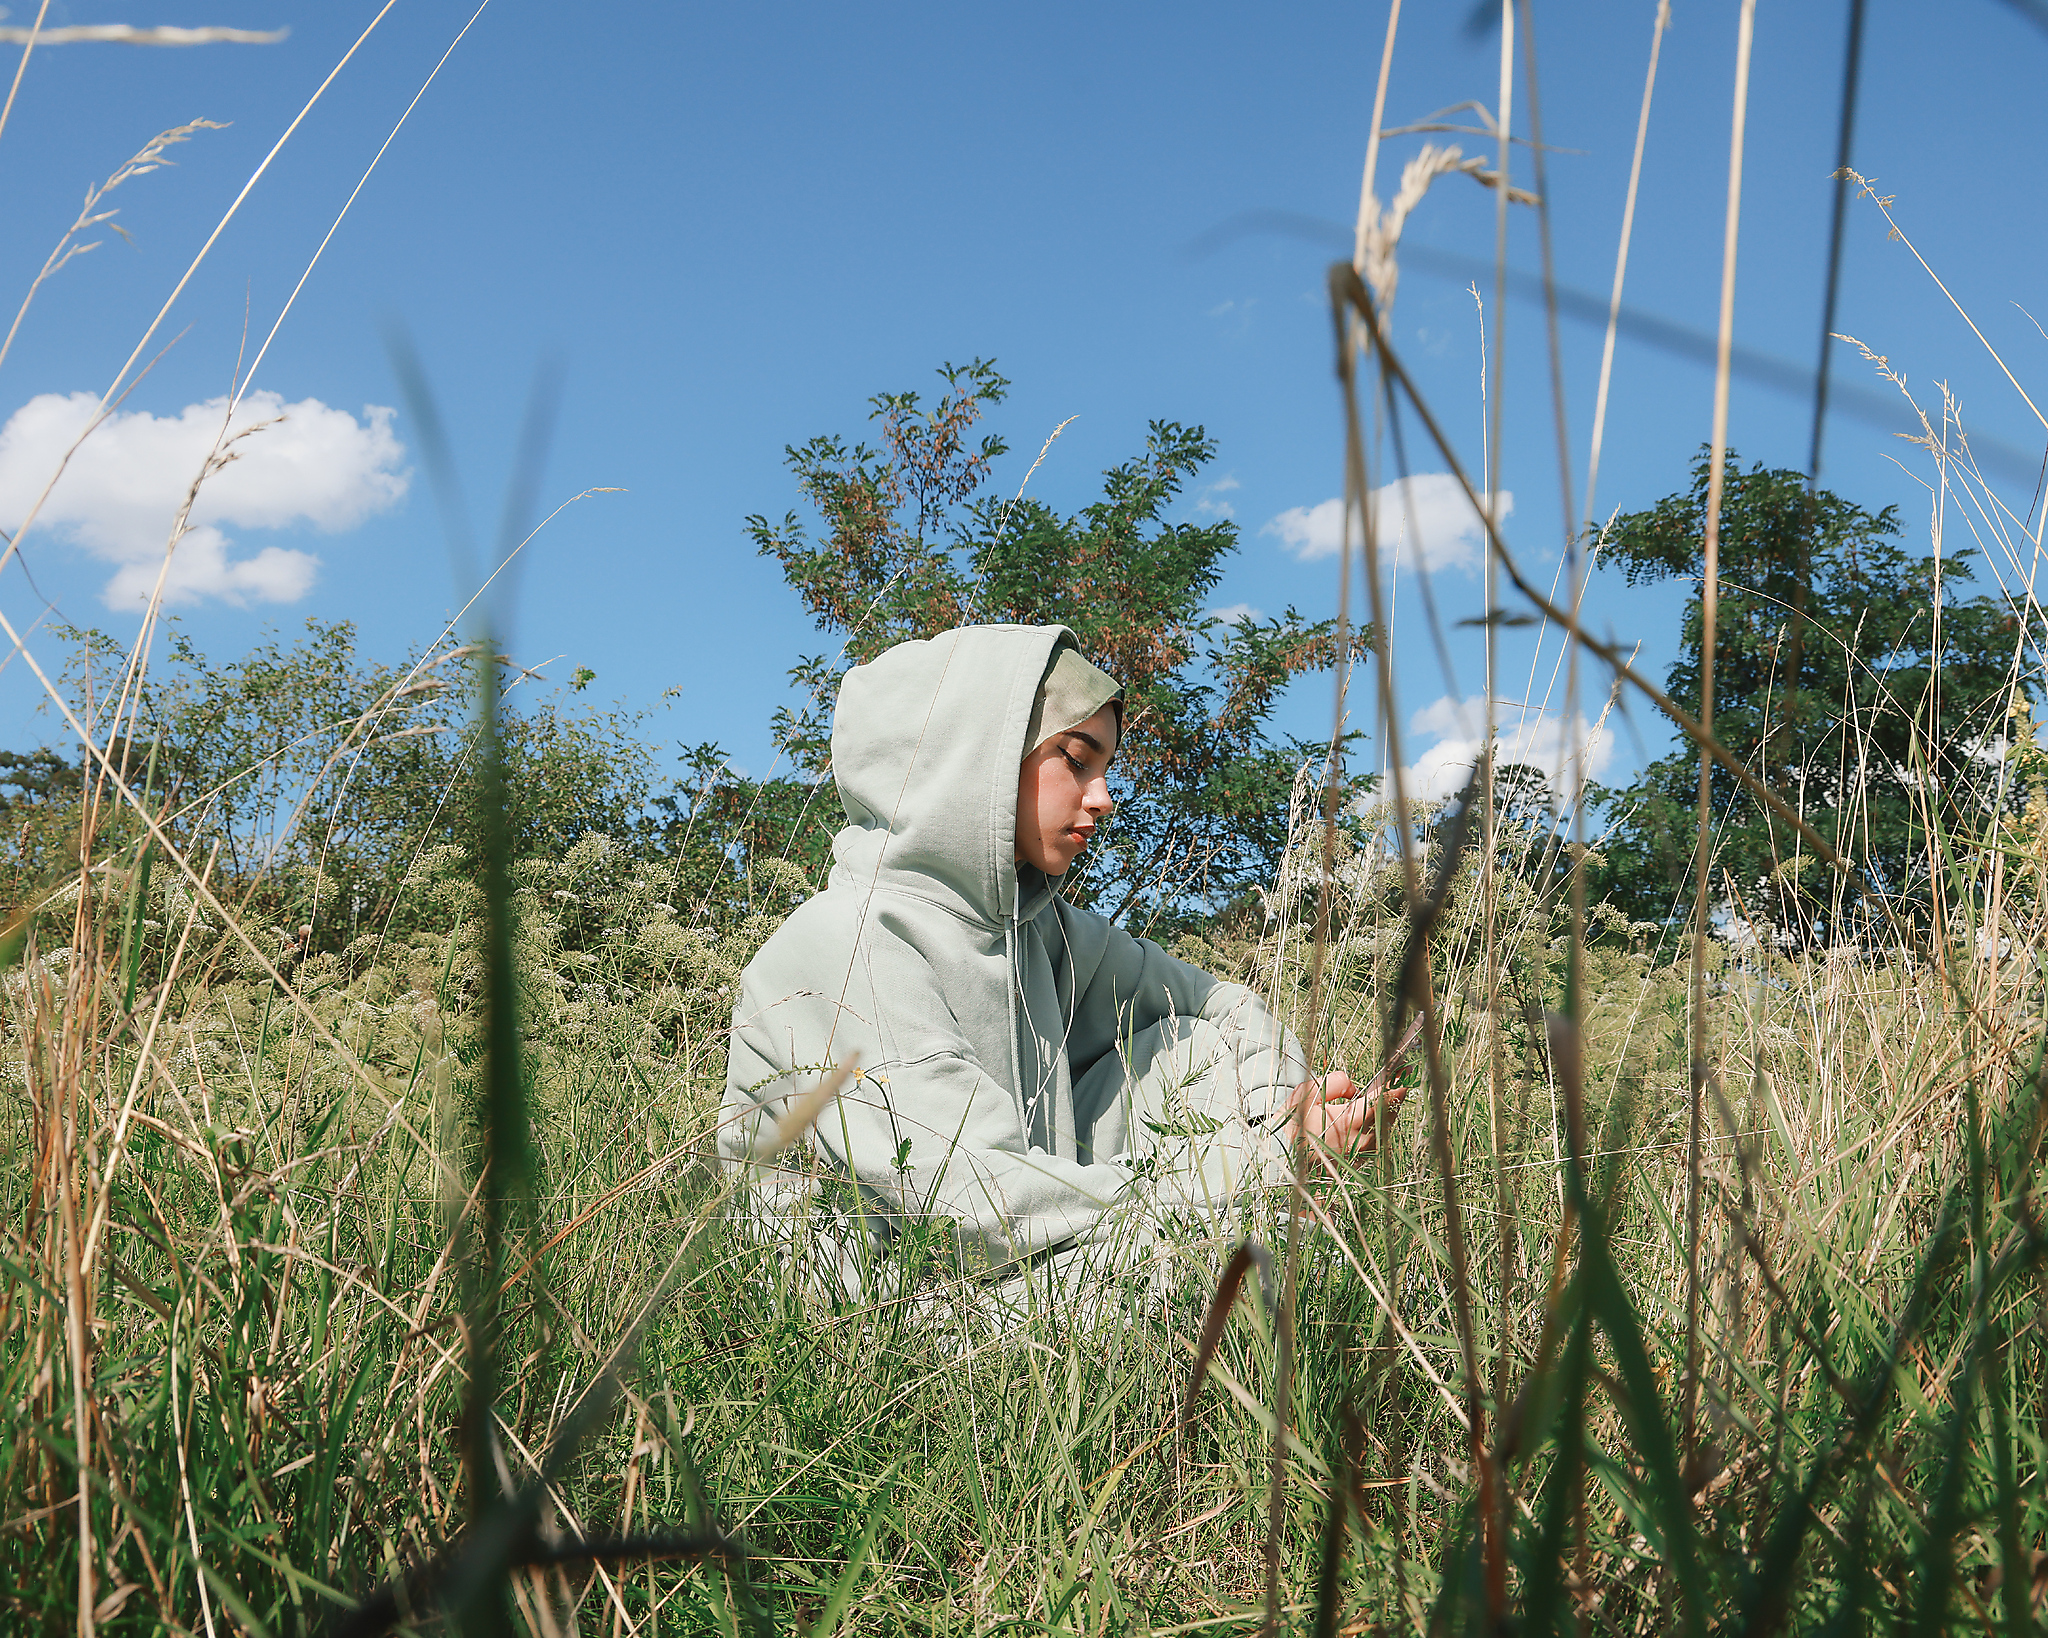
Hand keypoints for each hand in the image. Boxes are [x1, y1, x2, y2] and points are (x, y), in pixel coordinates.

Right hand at [1287, 1070, 1407, 1157]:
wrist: (1282, 1164)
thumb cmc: (1291, 1128)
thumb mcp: (1305, 1095)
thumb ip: (1333, 1084)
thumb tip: (1353, 1087)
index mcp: (1346, 1123)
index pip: (1381, 1102)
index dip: (1395, 1085)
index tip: (1405, 1071)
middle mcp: (1359, 1141)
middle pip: (1388, 1113)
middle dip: (1396, 1094)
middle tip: (1403, 1076)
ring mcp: (1361, 1153)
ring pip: (1384, 1127)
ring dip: (1389, 1108)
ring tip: (1391, 1090)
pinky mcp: (1359, 1161)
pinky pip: (1377, 1138)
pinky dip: (1380, 1122)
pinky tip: (1378, 1111)